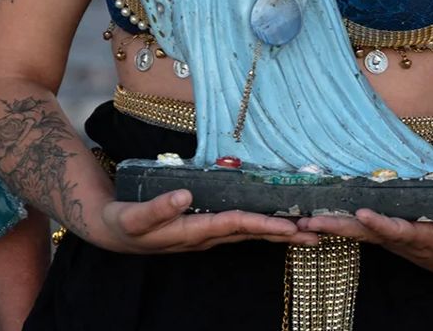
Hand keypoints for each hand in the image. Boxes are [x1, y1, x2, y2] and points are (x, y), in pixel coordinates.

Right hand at [93, 189, 319, 253]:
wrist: (115, 233)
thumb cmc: (124, 223)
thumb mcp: (134, 217)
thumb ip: (158, 209)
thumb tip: (185, 195)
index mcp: (193, 231)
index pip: (236, 226)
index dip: (264, 225)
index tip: (290, 227)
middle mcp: (206, 236)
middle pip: (252, 234)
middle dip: (285, 234)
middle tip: (318, 234)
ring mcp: (208, 235)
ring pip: (250, 234)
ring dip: (279, 234)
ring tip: (309, 232)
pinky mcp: (207, 230)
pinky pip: (241, 230)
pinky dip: (263, 228)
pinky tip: (279, 225)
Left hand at [296, 198, 432, 277]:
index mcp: (424, 239)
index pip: (400, 231)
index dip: (382, 224)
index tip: (363, 213)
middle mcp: (400, 240)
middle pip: (366, 235)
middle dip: (340, 228)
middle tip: (312, 222)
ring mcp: (388, 238)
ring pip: (355, 232)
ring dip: (329, 227)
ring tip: (300, 220)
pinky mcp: (382, 231)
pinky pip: (354, 227)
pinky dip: (333, 222)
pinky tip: (310, 217)